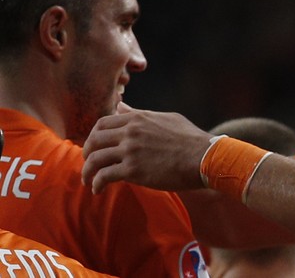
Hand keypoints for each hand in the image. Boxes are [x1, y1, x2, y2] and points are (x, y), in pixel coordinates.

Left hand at [82, 102, 213, 193]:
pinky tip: (99, 190)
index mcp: (137, 119)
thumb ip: (140, 114)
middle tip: (89, 164)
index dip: (94, 136)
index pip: (103, 123)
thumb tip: (122, 107)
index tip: (95, 147)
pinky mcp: (133, 170)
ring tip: (89, 181)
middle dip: (86, 153)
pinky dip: (97, 184)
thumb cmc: (190, 139)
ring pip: (95, 159)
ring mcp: (130, 151)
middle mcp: (130, 132)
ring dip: (88, 171)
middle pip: (94, 140)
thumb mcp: (165, 118)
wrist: (203, 157)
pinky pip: (104, 176)